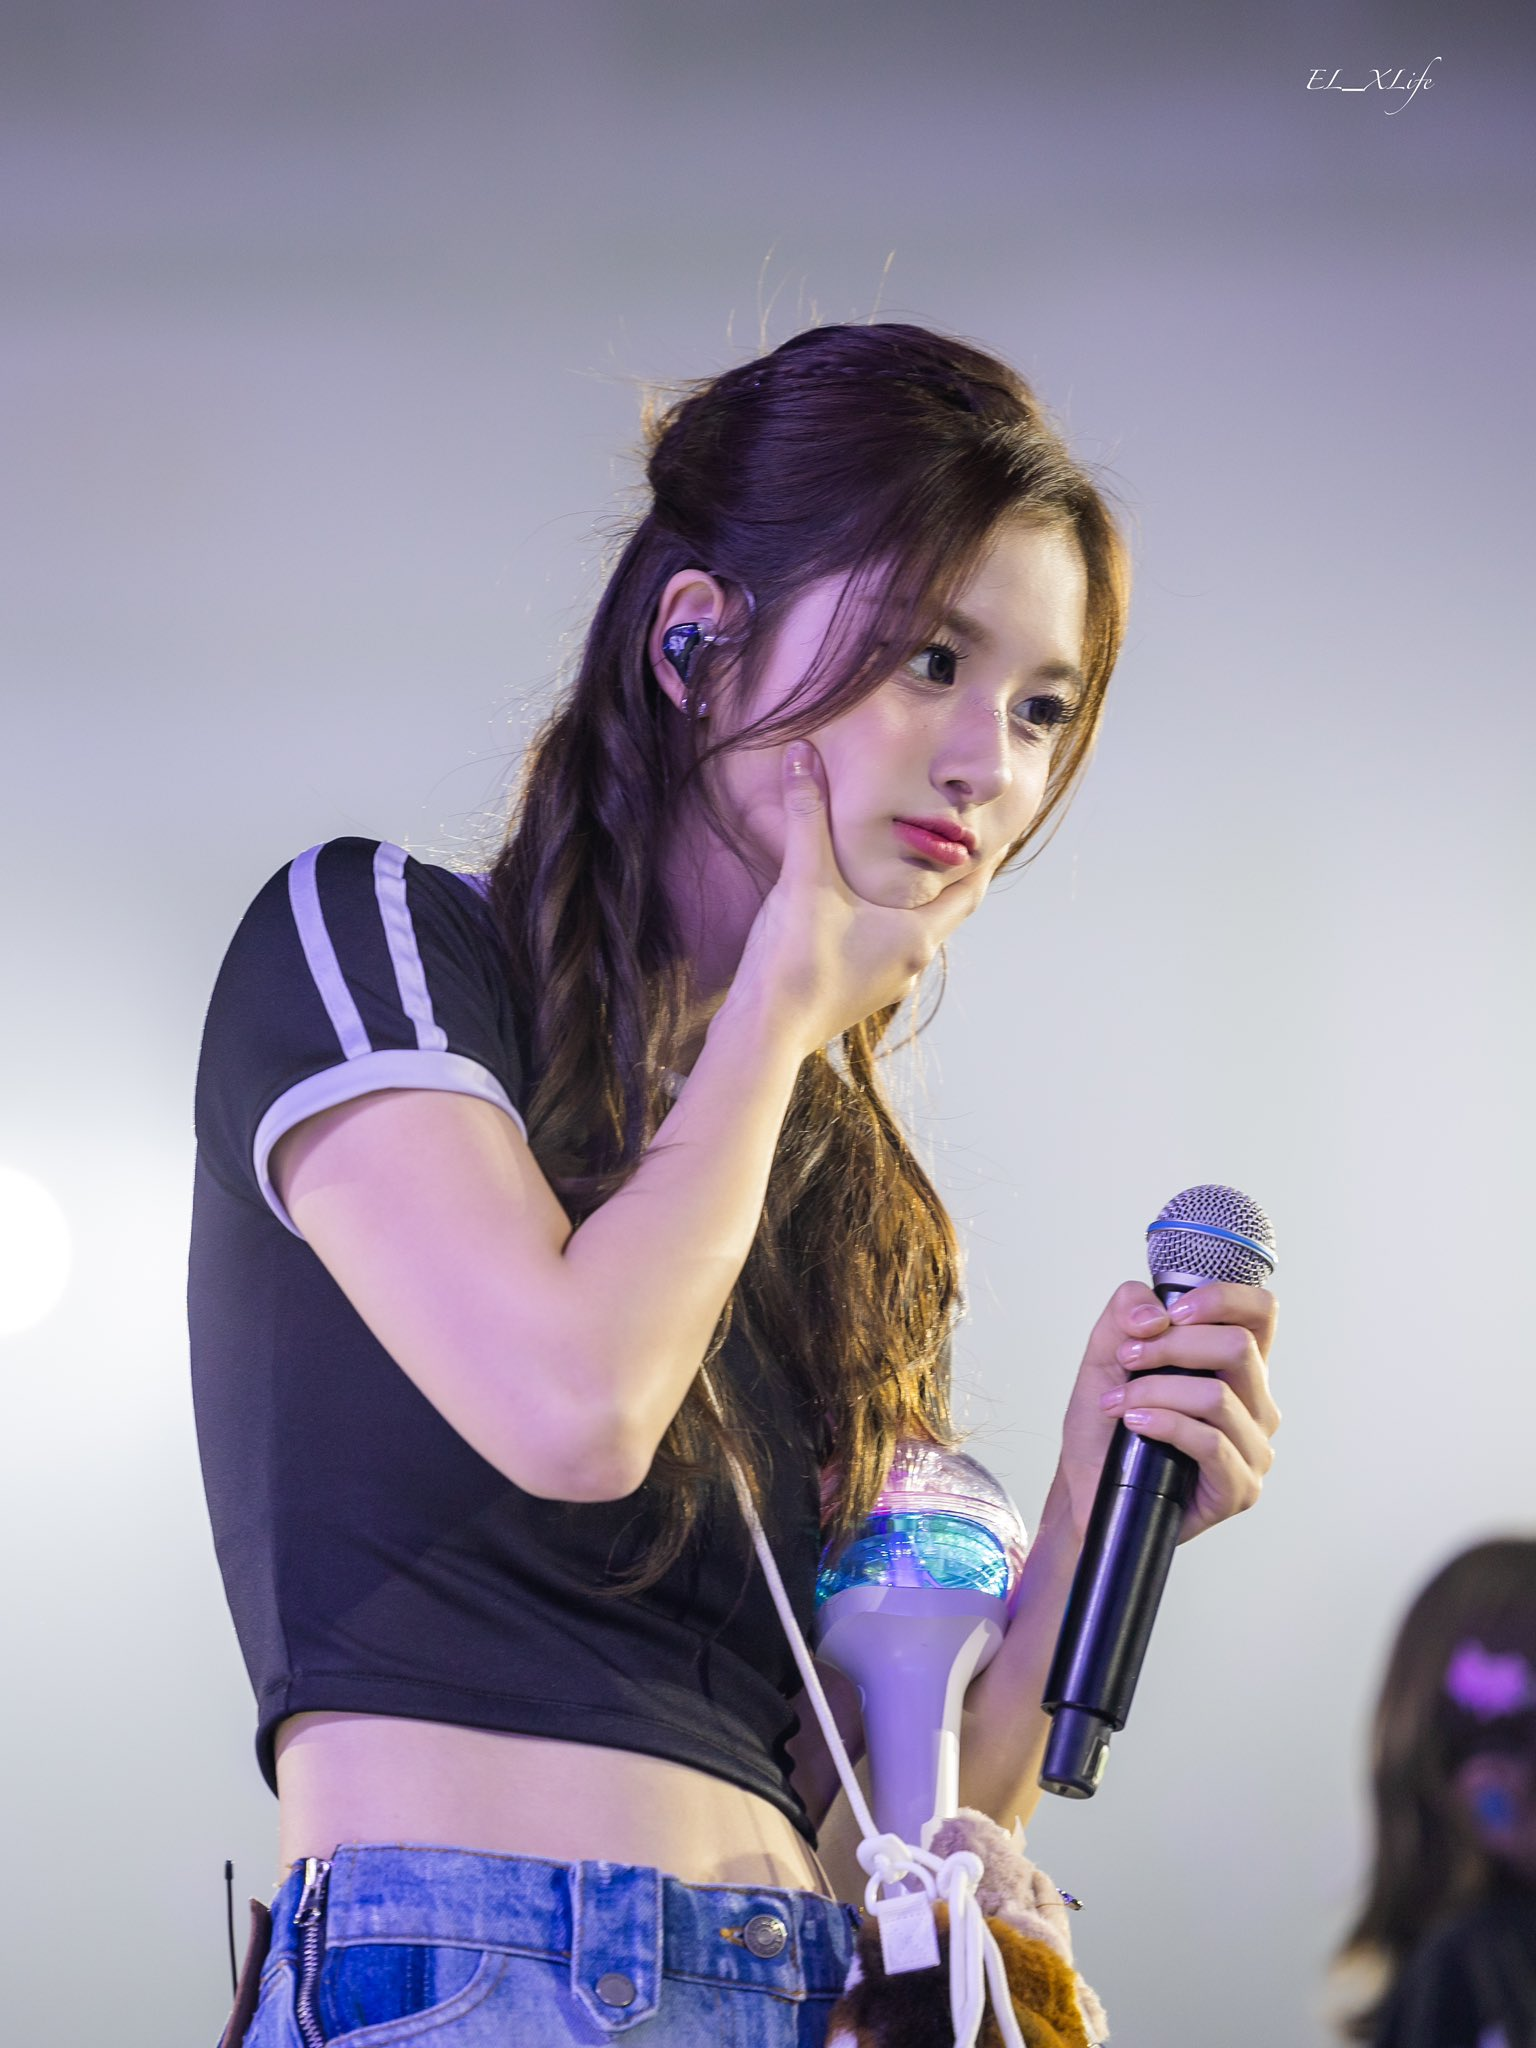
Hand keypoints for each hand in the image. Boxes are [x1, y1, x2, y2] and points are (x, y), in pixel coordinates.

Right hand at [727, 740, 997, 1053]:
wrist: (764, 1032)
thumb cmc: (794, 961)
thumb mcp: (803, 878)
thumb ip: (806, 814)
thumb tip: (802, 755)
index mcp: (918, 935)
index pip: (971, 888)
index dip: (985, 855)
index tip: (996, 826)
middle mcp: (913, 961)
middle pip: (947, 908)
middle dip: (951, 873)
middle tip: (957, 836)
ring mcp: (888, 981)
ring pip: (916, 928)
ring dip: (918, 898)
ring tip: (913, 863)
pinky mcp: (860, 990)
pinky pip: (888, 945)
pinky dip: (890, 918)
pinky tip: (867, 903)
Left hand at [1055, 1279, 1279, 1544]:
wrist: (1089, 1490)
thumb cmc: (1107, 1428)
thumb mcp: (1106, 1356)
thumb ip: (1125, 1314)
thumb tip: (1154, 1311)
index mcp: (1236, 1367)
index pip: (1260, 1312)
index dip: (1222, 1298)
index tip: (1171, 1313)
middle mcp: (1255, 1405)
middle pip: (1238, 1346)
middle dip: (1171, 1345)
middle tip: (1127, 1358)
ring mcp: (1252, 1448)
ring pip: (1218, 1396)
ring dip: (1155, 1390)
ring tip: (1119, 1402)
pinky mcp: (1238, 1488)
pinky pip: (1211, 1444)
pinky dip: (1166, 1425)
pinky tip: (1136, 1424)